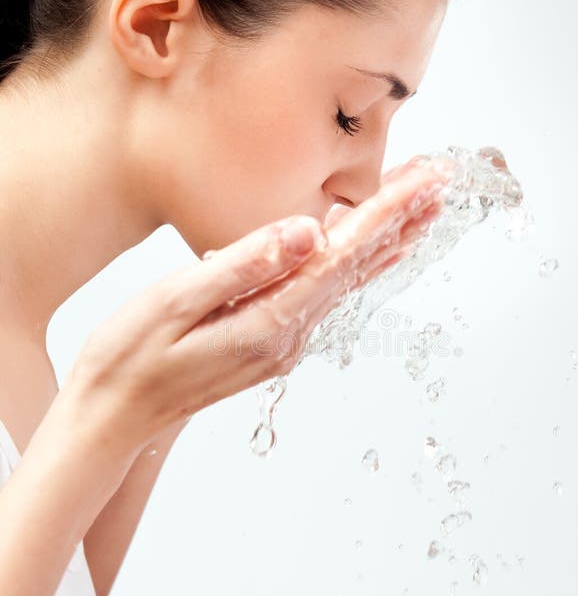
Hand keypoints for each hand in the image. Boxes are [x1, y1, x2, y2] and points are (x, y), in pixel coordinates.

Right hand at [63, 161, 447, 454]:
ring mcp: (285, 343)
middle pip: (358, 269)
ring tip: (423, 208)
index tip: (426, 180)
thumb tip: (310, 232)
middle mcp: (289, 337)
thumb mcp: (176, 302)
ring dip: (387, 242)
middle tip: (442, 181)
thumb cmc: (132, 356)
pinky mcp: (273, 342)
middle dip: (403, 221)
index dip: (387, 213)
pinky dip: (357, 264)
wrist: (117, 416)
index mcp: (269, 321)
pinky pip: (328, 295)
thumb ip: (245, 265)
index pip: (342, 257)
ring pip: (349, 283)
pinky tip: (370, 250)